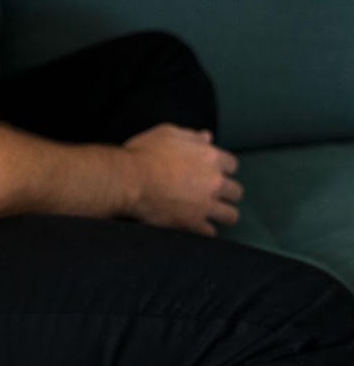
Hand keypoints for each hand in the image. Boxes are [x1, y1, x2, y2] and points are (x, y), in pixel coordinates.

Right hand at [122, 124, 243, 235]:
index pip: (232, 165)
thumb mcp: (166, 133)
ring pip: (230, 215)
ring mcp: (206, 204)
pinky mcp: (194, 223)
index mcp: (210, 157)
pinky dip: (204, 229)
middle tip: (212, 192)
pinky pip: (210, 232)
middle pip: (236, 191)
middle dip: (226, 192)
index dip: (222, 168)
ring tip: (210, 213)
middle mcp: (215, 182)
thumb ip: (191, 136)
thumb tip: (208, 137)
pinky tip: (195, 225)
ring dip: (222, 213)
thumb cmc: (144, 152)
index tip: (212, 171)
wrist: (129, 178)